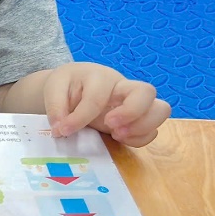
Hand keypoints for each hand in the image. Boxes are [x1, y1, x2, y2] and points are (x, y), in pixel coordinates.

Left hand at [44, 62, 169, 146]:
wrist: (74, 87)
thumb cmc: (66, 85)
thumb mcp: (53, 89)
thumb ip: (56, 106)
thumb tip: (61, 128)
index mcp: (100, 76)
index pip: (98, 96)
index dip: (80, 116)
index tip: (64, 130)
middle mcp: (124, 88)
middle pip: (148, 92)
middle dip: (131, 112)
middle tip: (109, 126)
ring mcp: (135, 104)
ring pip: (160, 110)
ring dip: (143, 127)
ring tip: (117, 135)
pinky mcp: (138, 120)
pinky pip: (153, 130)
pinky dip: (140, 138)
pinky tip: (119, 139)